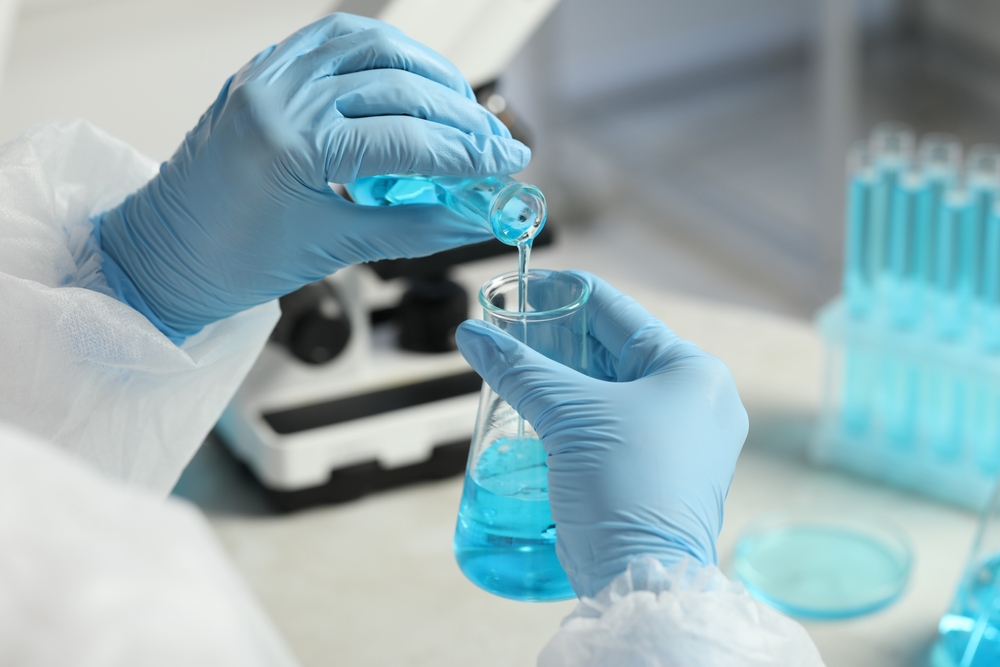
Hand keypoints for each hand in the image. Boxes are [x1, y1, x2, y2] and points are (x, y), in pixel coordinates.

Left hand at [95, 13, 527, 340]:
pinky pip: (335, 39)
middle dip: (460, 117)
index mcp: (291, 144)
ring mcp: (269, 74)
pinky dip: (382, 53)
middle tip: (496, 143)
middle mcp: (279, 94)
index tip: (508, 163)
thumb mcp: (335, 248)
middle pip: (398, 86)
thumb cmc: (235, 261)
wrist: (167, 253)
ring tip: (462, 107)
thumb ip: (415, 228)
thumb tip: (479, 217)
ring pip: (372, 45)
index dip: (468, 153)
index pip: (406, 140)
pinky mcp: (266, 70)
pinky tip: (410, 77)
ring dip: (428, 71)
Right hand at [455, 272, 748, 597]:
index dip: (568, 294)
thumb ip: (518, 369)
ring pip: (610, 394)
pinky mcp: (660, 476)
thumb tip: (472, 336)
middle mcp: (697, 402)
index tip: (528, 283)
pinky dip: (575, 419)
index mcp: (691, 372)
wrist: (640, 578)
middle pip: (614, 354)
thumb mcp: (567, 415)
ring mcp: (682, 443)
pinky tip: (536, 414)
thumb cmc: (623, 486)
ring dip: (563, 384)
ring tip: (516, 369)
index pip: (619, 313)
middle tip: (510, 330)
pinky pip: (611, 430)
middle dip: (559, 344)